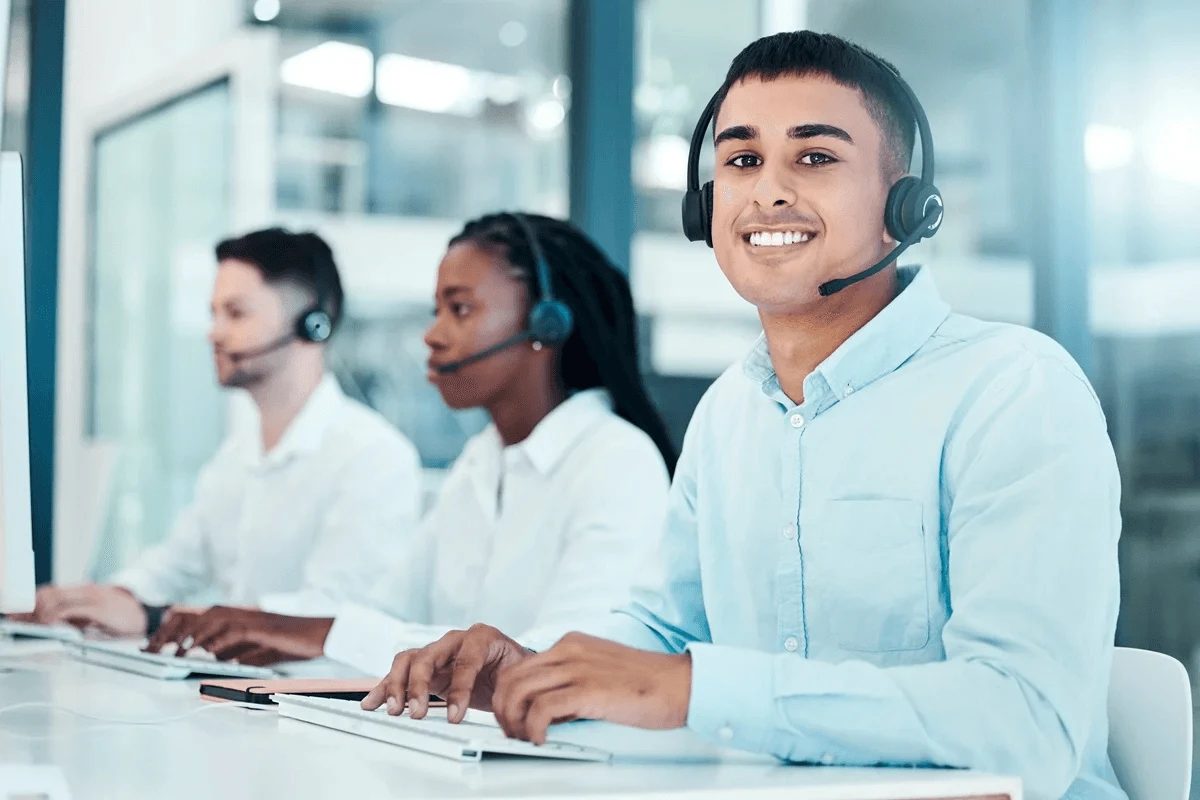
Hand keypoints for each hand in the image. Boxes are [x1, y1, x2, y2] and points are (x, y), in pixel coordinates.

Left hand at [32, 584, 146, 636]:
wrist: (145, 616)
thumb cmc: (119, 616)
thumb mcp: (95, 610)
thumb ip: (75, 613)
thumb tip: (50, 621)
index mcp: (84, 590)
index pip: (50, 591)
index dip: (31, 602)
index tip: (18, 614)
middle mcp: (86, 590)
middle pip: (48, 594)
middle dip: (31, 609)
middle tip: (23, 622)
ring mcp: (93, 597)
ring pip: (55, 601)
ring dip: (41, 615)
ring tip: (37, 625)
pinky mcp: (99, 609)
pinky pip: (69, 610)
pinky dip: (56, 618)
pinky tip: (51, 625)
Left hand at [144, 606, 332, 665]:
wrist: (317, 633)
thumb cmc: (289, 641)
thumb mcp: (255, 649)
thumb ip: (233, 652)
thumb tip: (211, 660)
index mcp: (233, 615)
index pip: (193, 617)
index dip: (169, 629)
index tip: (151, 644)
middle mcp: (236, 612)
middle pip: (194, 616)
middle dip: (169, 632)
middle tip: (150, 649)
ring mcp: (247, 618)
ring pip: (208, 622)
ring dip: (188, 637)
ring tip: (171, 652)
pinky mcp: (259, 627)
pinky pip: (231, 631)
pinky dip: (215, 641)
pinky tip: (202, 651)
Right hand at [361, 624, 532, 721]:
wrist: (507, 663)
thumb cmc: (512, 667)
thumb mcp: (518, 673)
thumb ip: (510, 685)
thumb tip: (508, 708)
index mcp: (482, 638)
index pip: (466, 661)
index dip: (460, 690)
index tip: (455, 718)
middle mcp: (454, 640)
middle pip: (427, 656)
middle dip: (418, 686)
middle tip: (417, 713)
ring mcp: (436, 652)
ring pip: (408, 661)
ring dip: (397, 686)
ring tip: (394, 711)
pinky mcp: (424, 667)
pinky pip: (399, 673)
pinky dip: (384, 688)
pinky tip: (371, 703)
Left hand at [492, 633, 691, 744]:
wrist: (680, 684)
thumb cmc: (647, 685)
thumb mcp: (600, 671)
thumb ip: (572, 682)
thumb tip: (548, 711)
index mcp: (571, 644)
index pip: (519, 666)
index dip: (508, 696)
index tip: (513, 718)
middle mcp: (569, 650)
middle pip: (510, 677)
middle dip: (502, 709)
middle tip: (512, 733)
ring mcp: (577, 667)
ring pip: (518, 691)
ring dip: (513, 721)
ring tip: (525, 738)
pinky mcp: (587, 689)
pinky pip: (541, 709)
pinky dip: (533, 729)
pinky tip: (542, 740)